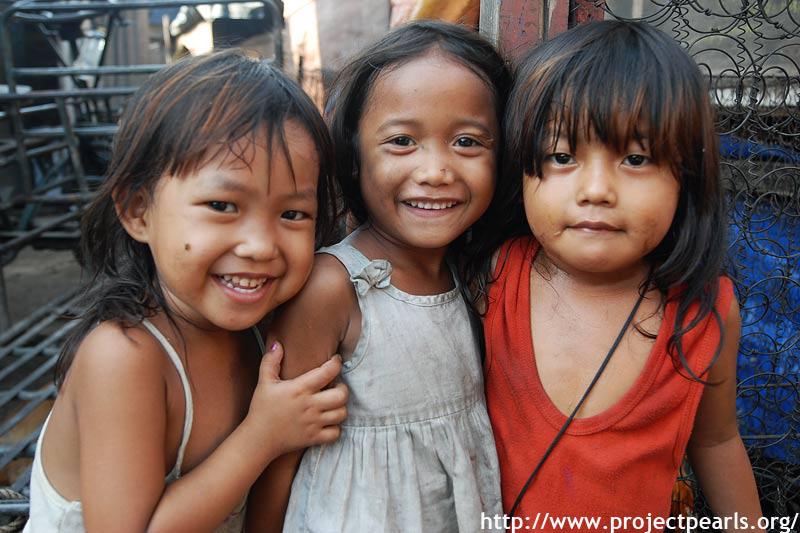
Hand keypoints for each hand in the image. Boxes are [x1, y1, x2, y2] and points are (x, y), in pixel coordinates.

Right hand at [245, 341, 347, 455]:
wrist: (257, 439)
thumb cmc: (261, 409)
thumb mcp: (264, 382)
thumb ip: (271, 361)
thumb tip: (277, 344)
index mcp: (299, 389)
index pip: (327, 372)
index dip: (336, 363)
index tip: (335, 361)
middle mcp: (309, 406)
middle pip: (342, 395)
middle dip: (343, 388)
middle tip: (336, 386)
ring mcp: (313, 423)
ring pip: (342, 414)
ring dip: (340, 407)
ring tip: (332, 404)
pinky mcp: (314, 438)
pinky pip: (336, 433)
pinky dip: (336, 428)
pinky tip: (328, 422)